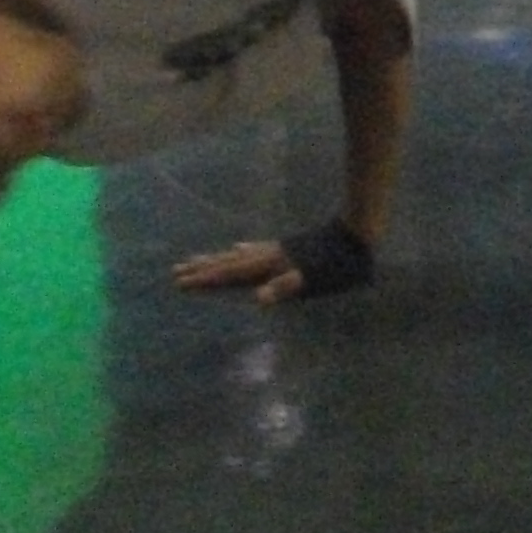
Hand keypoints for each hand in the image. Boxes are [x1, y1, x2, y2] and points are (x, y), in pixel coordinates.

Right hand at [171, 216, 377, 306]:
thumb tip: (259, 299)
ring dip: (216, 259)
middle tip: (175, 272)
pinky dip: (240, 251)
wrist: (356, 233)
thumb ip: (286, 287)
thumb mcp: (313, 279)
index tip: (179, 282)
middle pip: (228, 263)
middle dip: (202, 269)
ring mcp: (276, 249)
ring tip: (196, 260)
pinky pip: (253, 249)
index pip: (230, 274)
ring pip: (238, 254)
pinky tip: (238, 247)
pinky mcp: (286, 247)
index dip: (206, 279)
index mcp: (268, 265)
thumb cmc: (338, 264)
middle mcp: (267, 256)